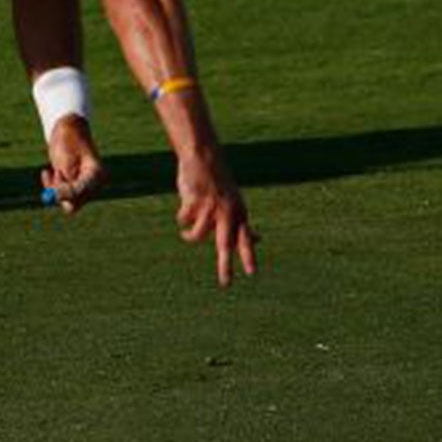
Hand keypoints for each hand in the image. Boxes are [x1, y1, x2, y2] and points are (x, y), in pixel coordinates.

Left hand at [41, 115, 105, 213]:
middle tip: (53, 176)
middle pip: (76, 202)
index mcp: (97, 173)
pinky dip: (52, 186)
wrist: (67, 129)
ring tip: (54, 169)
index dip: (66, 193)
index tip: (52, 191)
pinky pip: (59, 196)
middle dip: (60, 192)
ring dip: (55, 188)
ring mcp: (84, 187)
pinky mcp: (74, 188)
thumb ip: (64, 176)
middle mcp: (93, 184)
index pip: (82, 192)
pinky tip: (49, 171)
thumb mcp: (65, 156)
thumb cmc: (68, 138)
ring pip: (65, 200)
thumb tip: (57, 196)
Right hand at [176, 153, 258, 286]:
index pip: (245, 239)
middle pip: (225, 245)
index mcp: (239, 214)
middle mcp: (227, 213)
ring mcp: (210, 208)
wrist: (204, 158)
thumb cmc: (221, 184)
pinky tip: (185, 205)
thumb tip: (259, 239)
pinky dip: (182, 217)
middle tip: (226, 283)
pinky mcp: (193, 202)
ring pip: (196, 236)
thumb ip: (244, 224)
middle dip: (225, 266)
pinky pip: (183, 220)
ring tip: (184, 234)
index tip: (252, 273)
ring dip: (188, 236)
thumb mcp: (237, 203)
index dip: (248, 256)